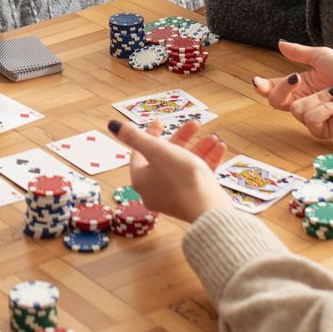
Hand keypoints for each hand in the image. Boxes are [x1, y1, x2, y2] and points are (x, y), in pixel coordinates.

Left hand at [108, 118, 232, 223]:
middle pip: (165, 157)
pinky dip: (207, 162)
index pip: (140, 152)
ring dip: (199, 148)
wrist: (208, 209)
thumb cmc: (180, 178)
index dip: (149, 134)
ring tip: (214, 137)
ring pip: (184, 165)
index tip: (160, 122)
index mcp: (141, 178)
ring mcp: (174, 196)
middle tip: (194, 124)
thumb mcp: (157, 151)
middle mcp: (154, 189)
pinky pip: (197, 177)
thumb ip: (135, 136)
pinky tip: (220, 148)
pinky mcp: (192, 200)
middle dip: (182, 139)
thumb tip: (112, 124)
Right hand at [252, 39, 332, 139]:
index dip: (263, 87)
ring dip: (319, 97)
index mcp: (300, 86)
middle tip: (297, 78)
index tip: (258, 82)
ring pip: (297, 110)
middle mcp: (303, 103)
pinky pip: (311, 120)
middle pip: (275, 102)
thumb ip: (299, 53)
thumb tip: (280, 43)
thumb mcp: (322, 57)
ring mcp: (311, 118)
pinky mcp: (321, 130)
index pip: (274, 89)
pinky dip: (326, 109)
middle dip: (283, 90)